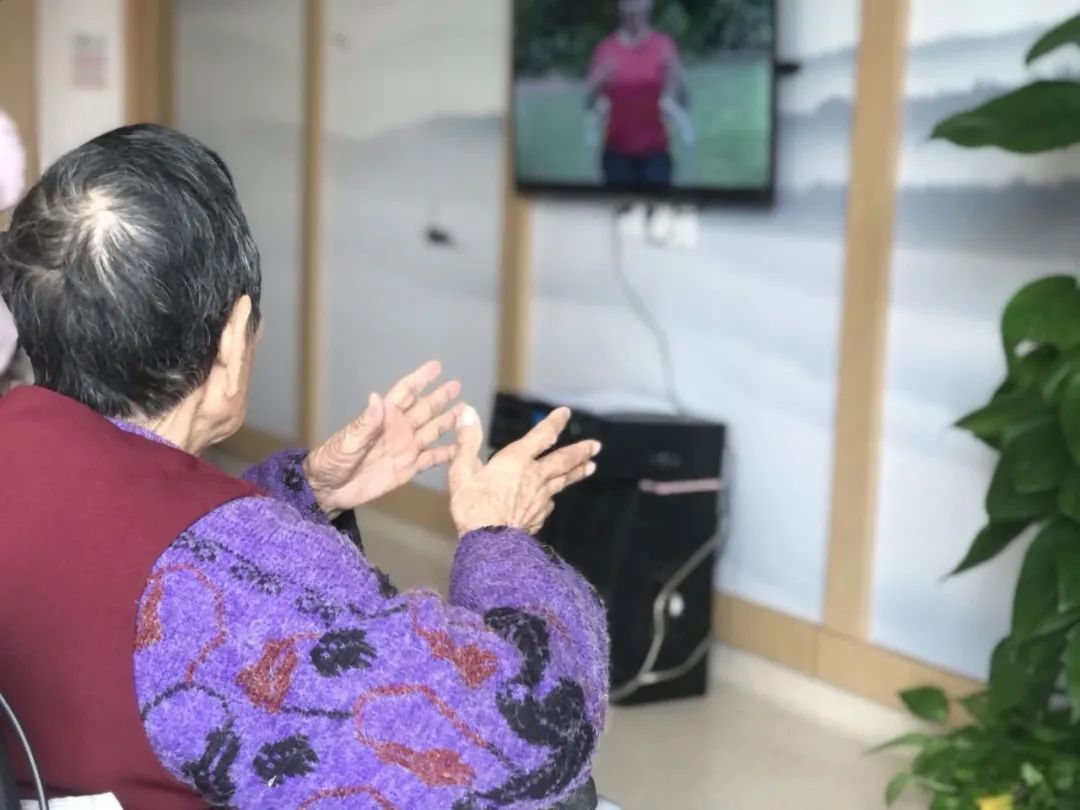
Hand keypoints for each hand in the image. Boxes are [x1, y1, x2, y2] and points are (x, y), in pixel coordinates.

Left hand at [305, 360, 460, 516]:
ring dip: (447, 422)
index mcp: (384, 417)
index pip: (405, 392)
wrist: (330, 490)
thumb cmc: (333, 460)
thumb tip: (377, 396)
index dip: (420, 378)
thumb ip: (366, 422)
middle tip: (457, 385)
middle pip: (424, 409)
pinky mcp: (408, 468)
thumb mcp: (348, 440)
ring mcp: (405, 448)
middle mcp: (398, 429)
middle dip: (440, 397)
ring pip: (432, 431)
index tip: (436, 366)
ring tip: (465, 413)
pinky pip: (431, 459)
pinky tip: (461, 449)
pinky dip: (446, 454)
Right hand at [448, 405, 599, 536]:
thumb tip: (467, 410)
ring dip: (577, 472)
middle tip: (596, 446)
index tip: (565, 413)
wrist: (489, 544)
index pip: (541, 435)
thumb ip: (467, 440)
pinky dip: (552, 498)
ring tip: (591, 467)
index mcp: (517, 460)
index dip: (554, 422)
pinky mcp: (539, 517)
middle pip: (563, 460)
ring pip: (563, 481)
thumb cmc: (473, 506)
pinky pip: (549, 504)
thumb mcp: (462, 470)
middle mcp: (535, 476)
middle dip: (580, 451)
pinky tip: (552, 501)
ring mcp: (540, 498)